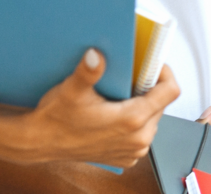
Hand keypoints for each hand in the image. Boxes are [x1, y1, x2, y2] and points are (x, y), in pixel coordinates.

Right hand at [13, 49, 178, 167]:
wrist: (40, 143)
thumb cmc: (55, 119)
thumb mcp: (71, 91)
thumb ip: (87, 72)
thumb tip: (96, 55)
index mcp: (131, 121)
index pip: (170, 91)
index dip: (165, 73)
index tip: (153, 64)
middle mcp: (138, 139)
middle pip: (162, 103)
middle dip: (150, 87)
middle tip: (131, 77)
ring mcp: (134, 150)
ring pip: (153, 117)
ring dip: (142, 104)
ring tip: (121, 94)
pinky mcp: (127, 156)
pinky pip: (142, 133)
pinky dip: (134, 121)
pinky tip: (116, 112)